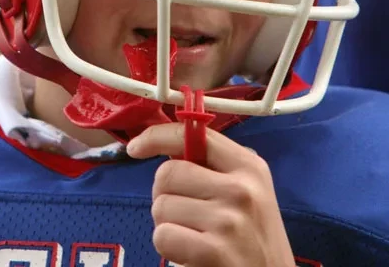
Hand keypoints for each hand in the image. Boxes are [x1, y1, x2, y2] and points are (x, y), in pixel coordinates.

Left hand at [127, 124, 294, 266]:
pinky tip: (191, 254)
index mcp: (249, 167)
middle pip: (167, 174)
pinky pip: (163, 236)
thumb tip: (164, 147)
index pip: (193, 135)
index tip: (136, 147)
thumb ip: (212, 168)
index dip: (156, 136)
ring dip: (167, 224)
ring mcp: (229, 220)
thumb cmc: (252, 238)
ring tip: (194, 236)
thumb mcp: (246, 193)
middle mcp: (241, 189)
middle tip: (184, 214)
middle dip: (164, 195)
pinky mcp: (215, 251)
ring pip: (161, 206)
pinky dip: (168, 247)